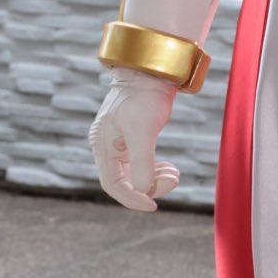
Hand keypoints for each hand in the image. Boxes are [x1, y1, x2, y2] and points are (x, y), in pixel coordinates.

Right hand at [88, 67, 181, 211]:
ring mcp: (117, 143)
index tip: (153, 205)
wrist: (150, 72)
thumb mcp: (144, 130)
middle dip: (149, 187)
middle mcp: (106, 146)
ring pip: (133, 174)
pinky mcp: (130, 139)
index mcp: (102, 144)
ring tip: (175, 173)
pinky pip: (139, 164)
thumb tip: (144, 190)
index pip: (112, 184)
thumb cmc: (144, 97)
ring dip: (154, 179)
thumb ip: (143, 162)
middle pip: (123, 181)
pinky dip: (154, 170)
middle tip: (174, 179)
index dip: (132, 198)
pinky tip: (169, 167)